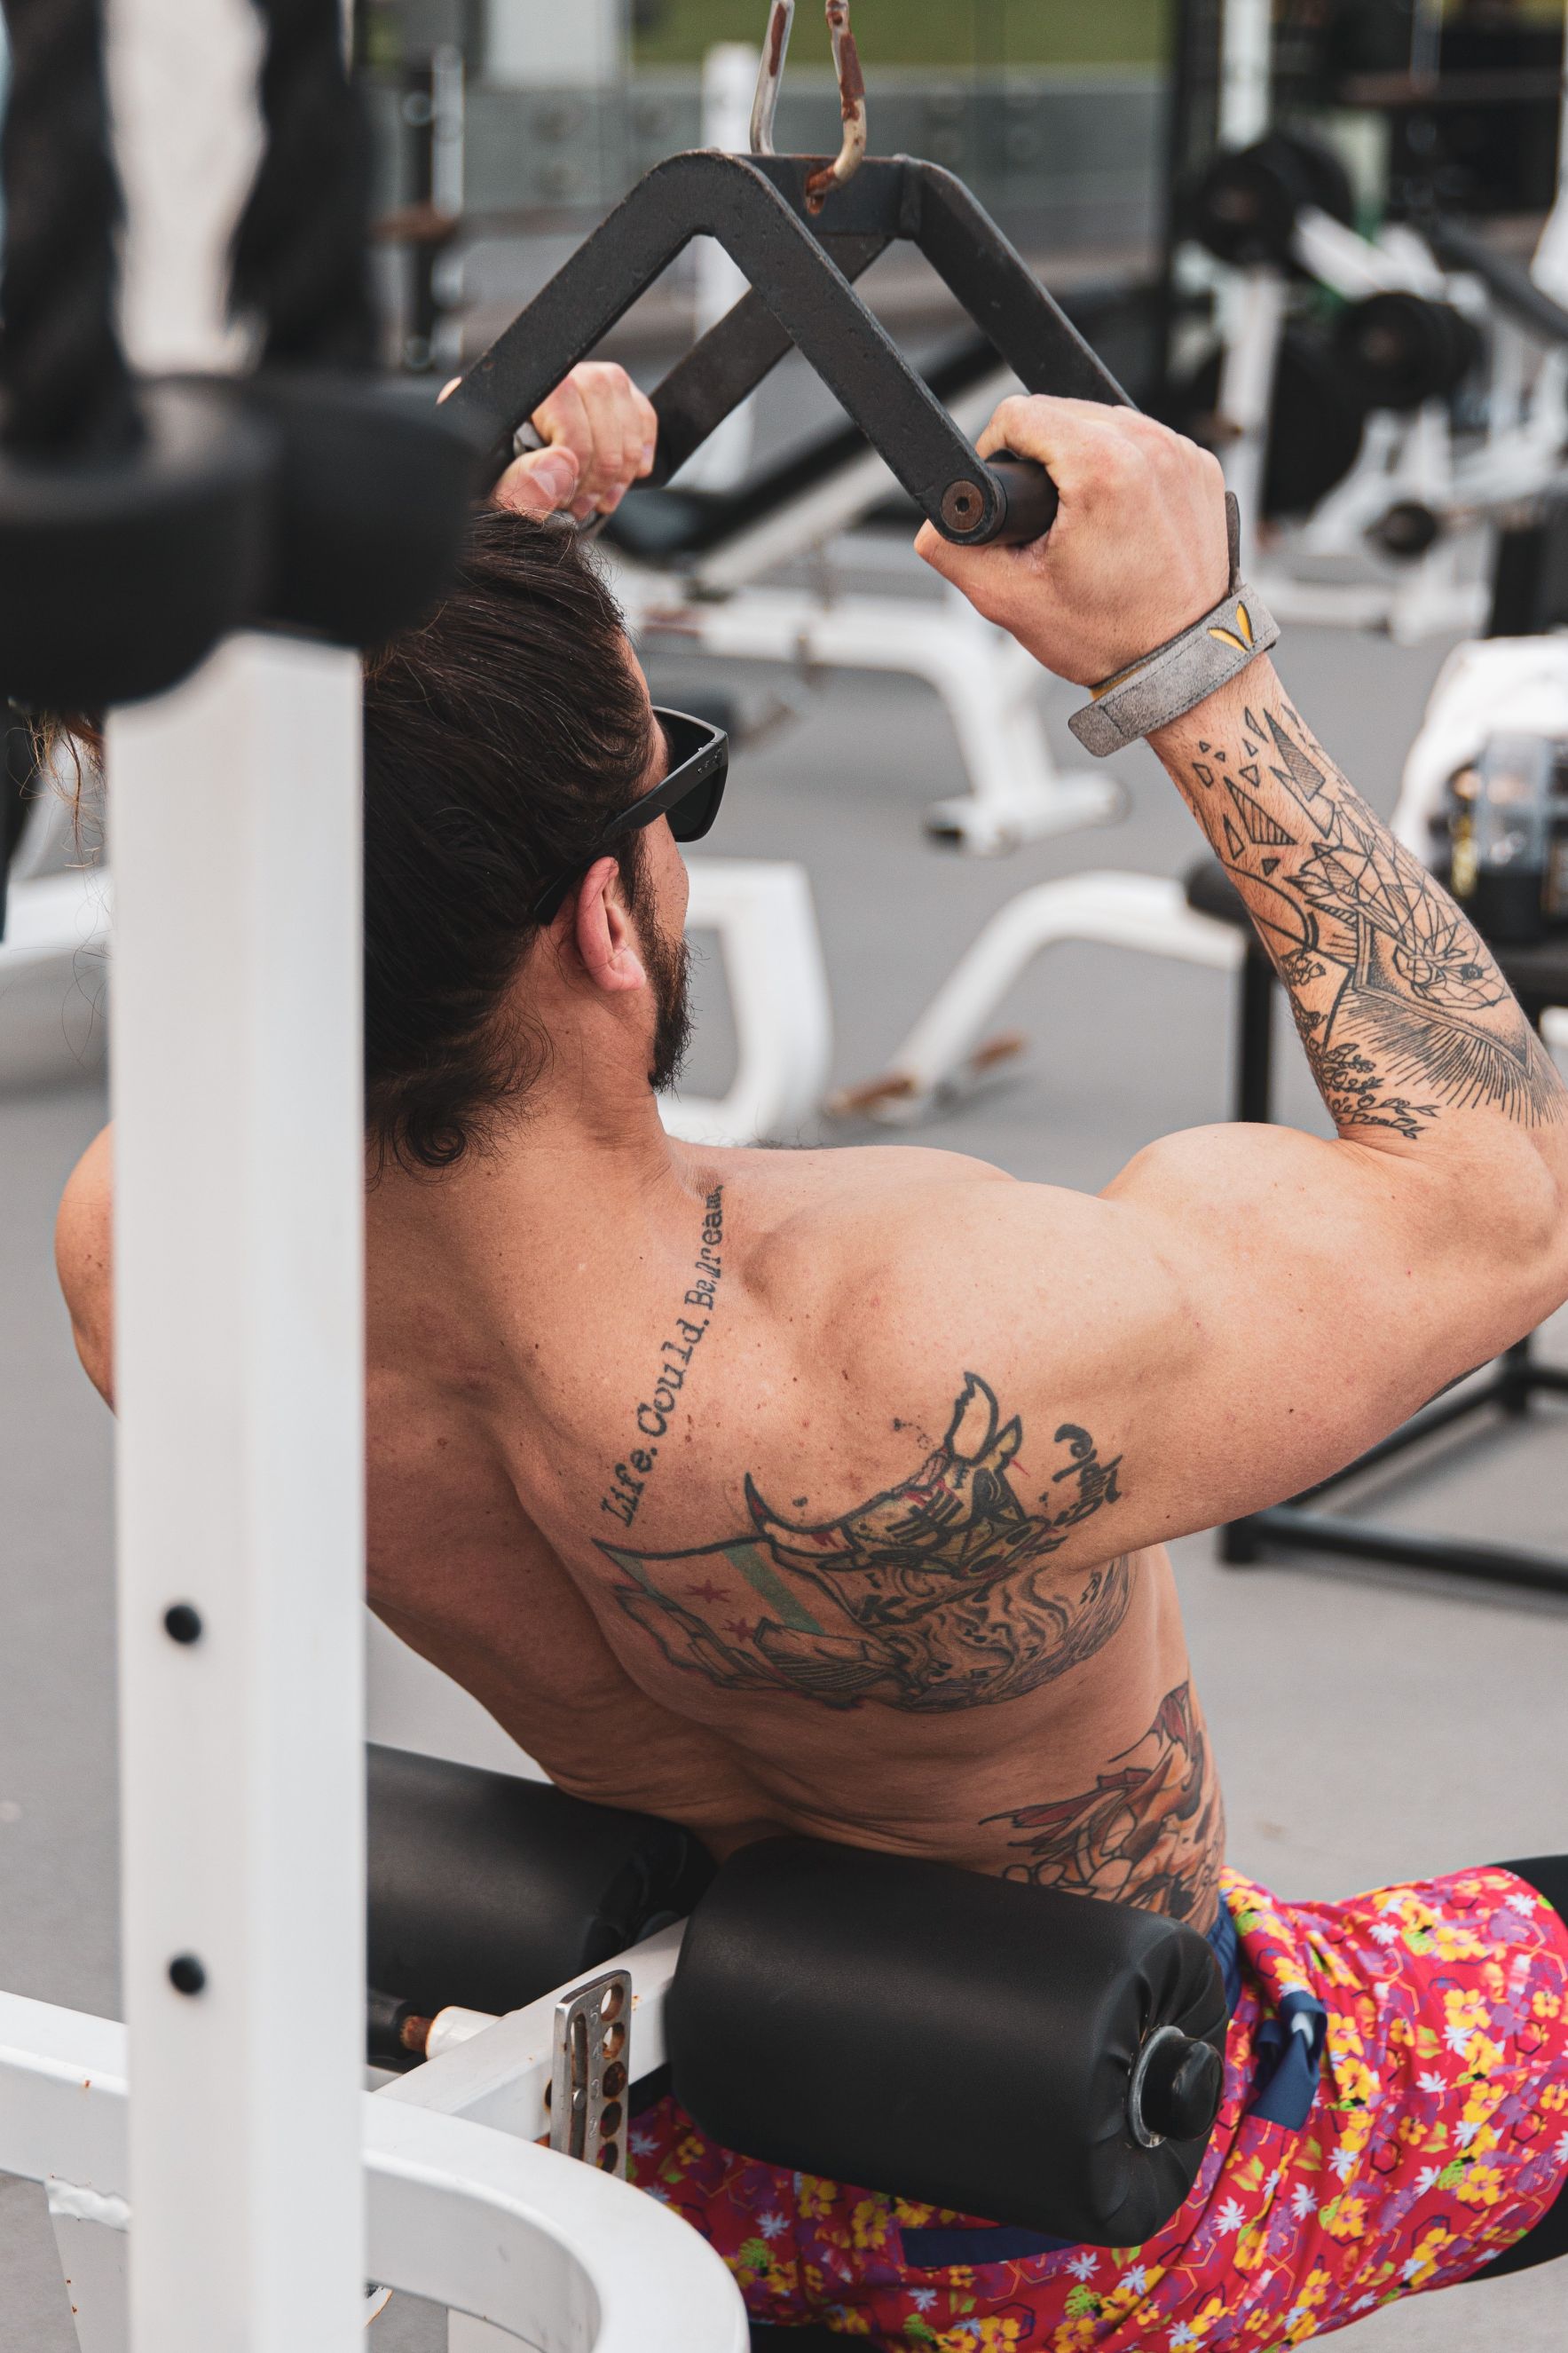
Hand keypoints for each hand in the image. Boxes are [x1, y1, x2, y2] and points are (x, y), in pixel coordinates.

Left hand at [442, 361, 658, 519]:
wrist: (499, 482)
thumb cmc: (490, 485)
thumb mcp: (493, 495)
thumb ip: (521, 483)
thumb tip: (563, 466)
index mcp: (515, 390)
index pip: (569, 420)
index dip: (575, 472)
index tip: (565, 501)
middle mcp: (555, 372)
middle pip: (605, 423)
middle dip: (599, 476)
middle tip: (580, 507)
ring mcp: (588, 377)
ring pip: (629, 421)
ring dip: (620, 473)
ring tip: (597, 501)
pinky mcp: (614, 391)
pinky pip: (643, 417)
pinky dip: (639, 455)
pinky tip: (620, 481)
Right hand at [915, 396, 1231, 687]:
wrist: (1184, 665)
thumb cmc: (1111, 637)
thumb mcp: (1009, 600)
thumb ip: (953, 550)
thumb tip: (936, 522)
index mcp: (1103, 467)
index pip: (1021, 413)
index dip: (997, 450)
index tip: (1007, 494)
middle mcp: (1150, 448)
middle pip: (1063, 411)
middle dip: (1041, 457)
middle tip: (1045, 519)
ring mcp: (1181, 454)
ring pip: (1105, 422)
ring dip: (1081, 458)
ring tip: (1081, 519)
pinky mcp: (1201, 467)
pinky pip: (1145, 444)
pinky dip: (1124, 469)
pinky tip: (1118, 518)